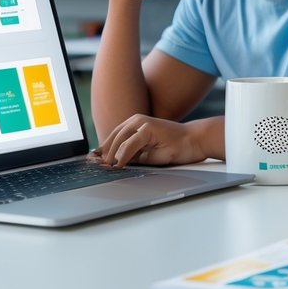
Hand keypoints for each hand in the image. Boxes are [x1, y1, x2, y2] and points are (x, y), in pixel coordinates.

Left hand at [93, 115, 208, 167]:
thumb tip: (113, 163)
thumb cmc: (173, 147)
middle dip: (103, 153)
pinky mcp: (149, 128)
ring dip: (110, 155)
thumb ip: (131, 155)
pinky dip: (123, 154)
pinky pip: (131, 143)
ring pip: (119, 139)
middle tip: (94, 166)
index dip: (102, 150)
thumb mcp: (147, 153)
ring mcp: (142, 122)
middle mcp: (136, 120)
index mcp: (134, 124)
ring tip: (104, 168)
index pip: (113, 137)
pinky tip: (118, 164)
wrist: (194, 141)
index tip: (93, 161)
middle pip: (113, 138)